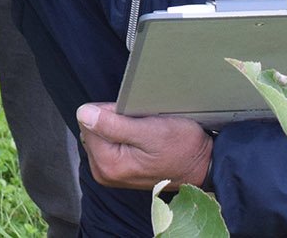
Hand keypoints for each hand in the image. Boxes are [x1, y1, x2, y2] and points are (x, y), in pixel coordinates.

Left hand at [75, 103, 212, 190]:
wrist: (203, 165)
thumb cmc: (182, 148)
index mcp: (107, 164)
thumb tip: (83, 113)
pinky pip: (110, 143)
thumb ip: (113, 124)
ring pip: (101, 134)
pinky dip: (123, 136)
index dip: (110, 111)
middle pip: (92, 129)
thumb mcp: (150, 131)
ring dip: (119, 128)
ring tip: (144, 133)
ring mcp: (110, 173)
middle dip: (113, 120)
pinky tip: (142, 140)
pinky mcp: (118, 170)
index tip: (134, 118)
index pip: (88, 121)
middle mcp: (104, 172)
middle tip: (142, 126)